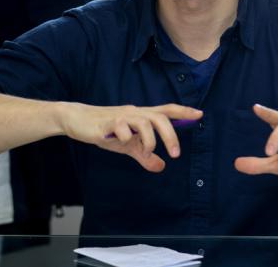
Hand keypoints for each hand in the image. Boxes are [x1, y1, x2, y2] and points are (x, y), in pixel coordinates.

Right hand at [59, 102, 202, 171]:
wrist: (78, 120)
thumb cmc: (106, 130)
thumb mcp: (128, 145)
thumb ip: (144, 155)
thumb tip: (161, 167)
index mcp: (142, 116)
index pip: (166, 110)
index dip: (183, 112)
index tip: (200, 115)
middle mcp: (135, 113)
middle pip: (159, 117)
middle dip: (171, 135)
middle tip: (176, 154)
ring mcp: (122, 116)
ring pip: (144, 121)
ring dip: (150, 140)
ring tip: (147, 151)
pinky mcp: (108, 123)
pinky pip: (122, 128)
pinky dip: (126, 138)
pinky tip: (120, 143)